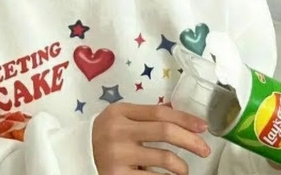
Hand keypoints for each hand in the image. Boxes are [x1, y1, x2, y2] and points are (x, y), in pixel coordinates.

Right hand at [92, 102, 210, 174]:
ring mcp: (118, 156)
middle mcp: (118, 132)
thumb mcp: (120, 116)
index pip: (160, 112)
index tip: (202, 126)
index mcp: (120, 113)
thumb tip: (176, 111)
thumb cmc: (103, 133)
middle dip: (191, 140)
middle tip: (204, 149)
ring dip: (181, 166)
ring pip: (164, 159)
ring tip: (183, 169)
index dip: (185, 118)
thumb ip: (145, 114)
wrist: (75, 155)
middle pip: (165, 132)